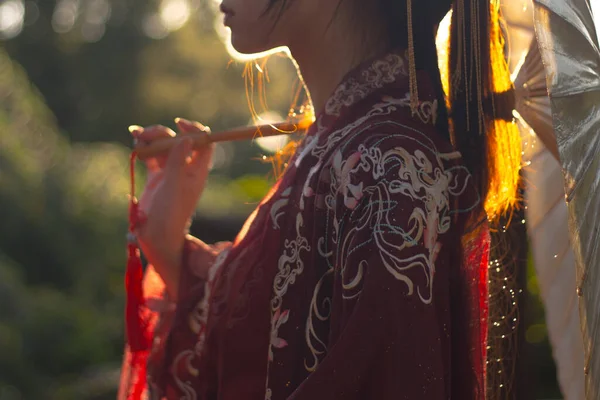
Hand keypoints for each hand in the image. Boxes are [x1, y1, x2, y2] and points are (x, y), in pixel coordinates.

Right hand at [130, 118, 213, 297]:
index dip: (195, 130)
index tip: (179, 123)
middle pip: (179, 142)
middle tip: (146, 135)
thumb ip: (178, 162)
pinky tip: (135, 142)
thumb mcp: (173, 186)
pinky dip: (143, 149)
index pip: (203, 144)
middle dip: (163, 134)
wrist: (156, 238)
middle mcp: (185, 170)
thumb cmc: (169, 215)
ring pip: (163, 148)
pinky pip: (151, 157)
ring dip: (151, 139)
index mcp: (196, 172)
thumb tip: (188, 138)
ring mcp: (170, 174)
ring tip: (136, 136)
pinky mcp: (156, 179)